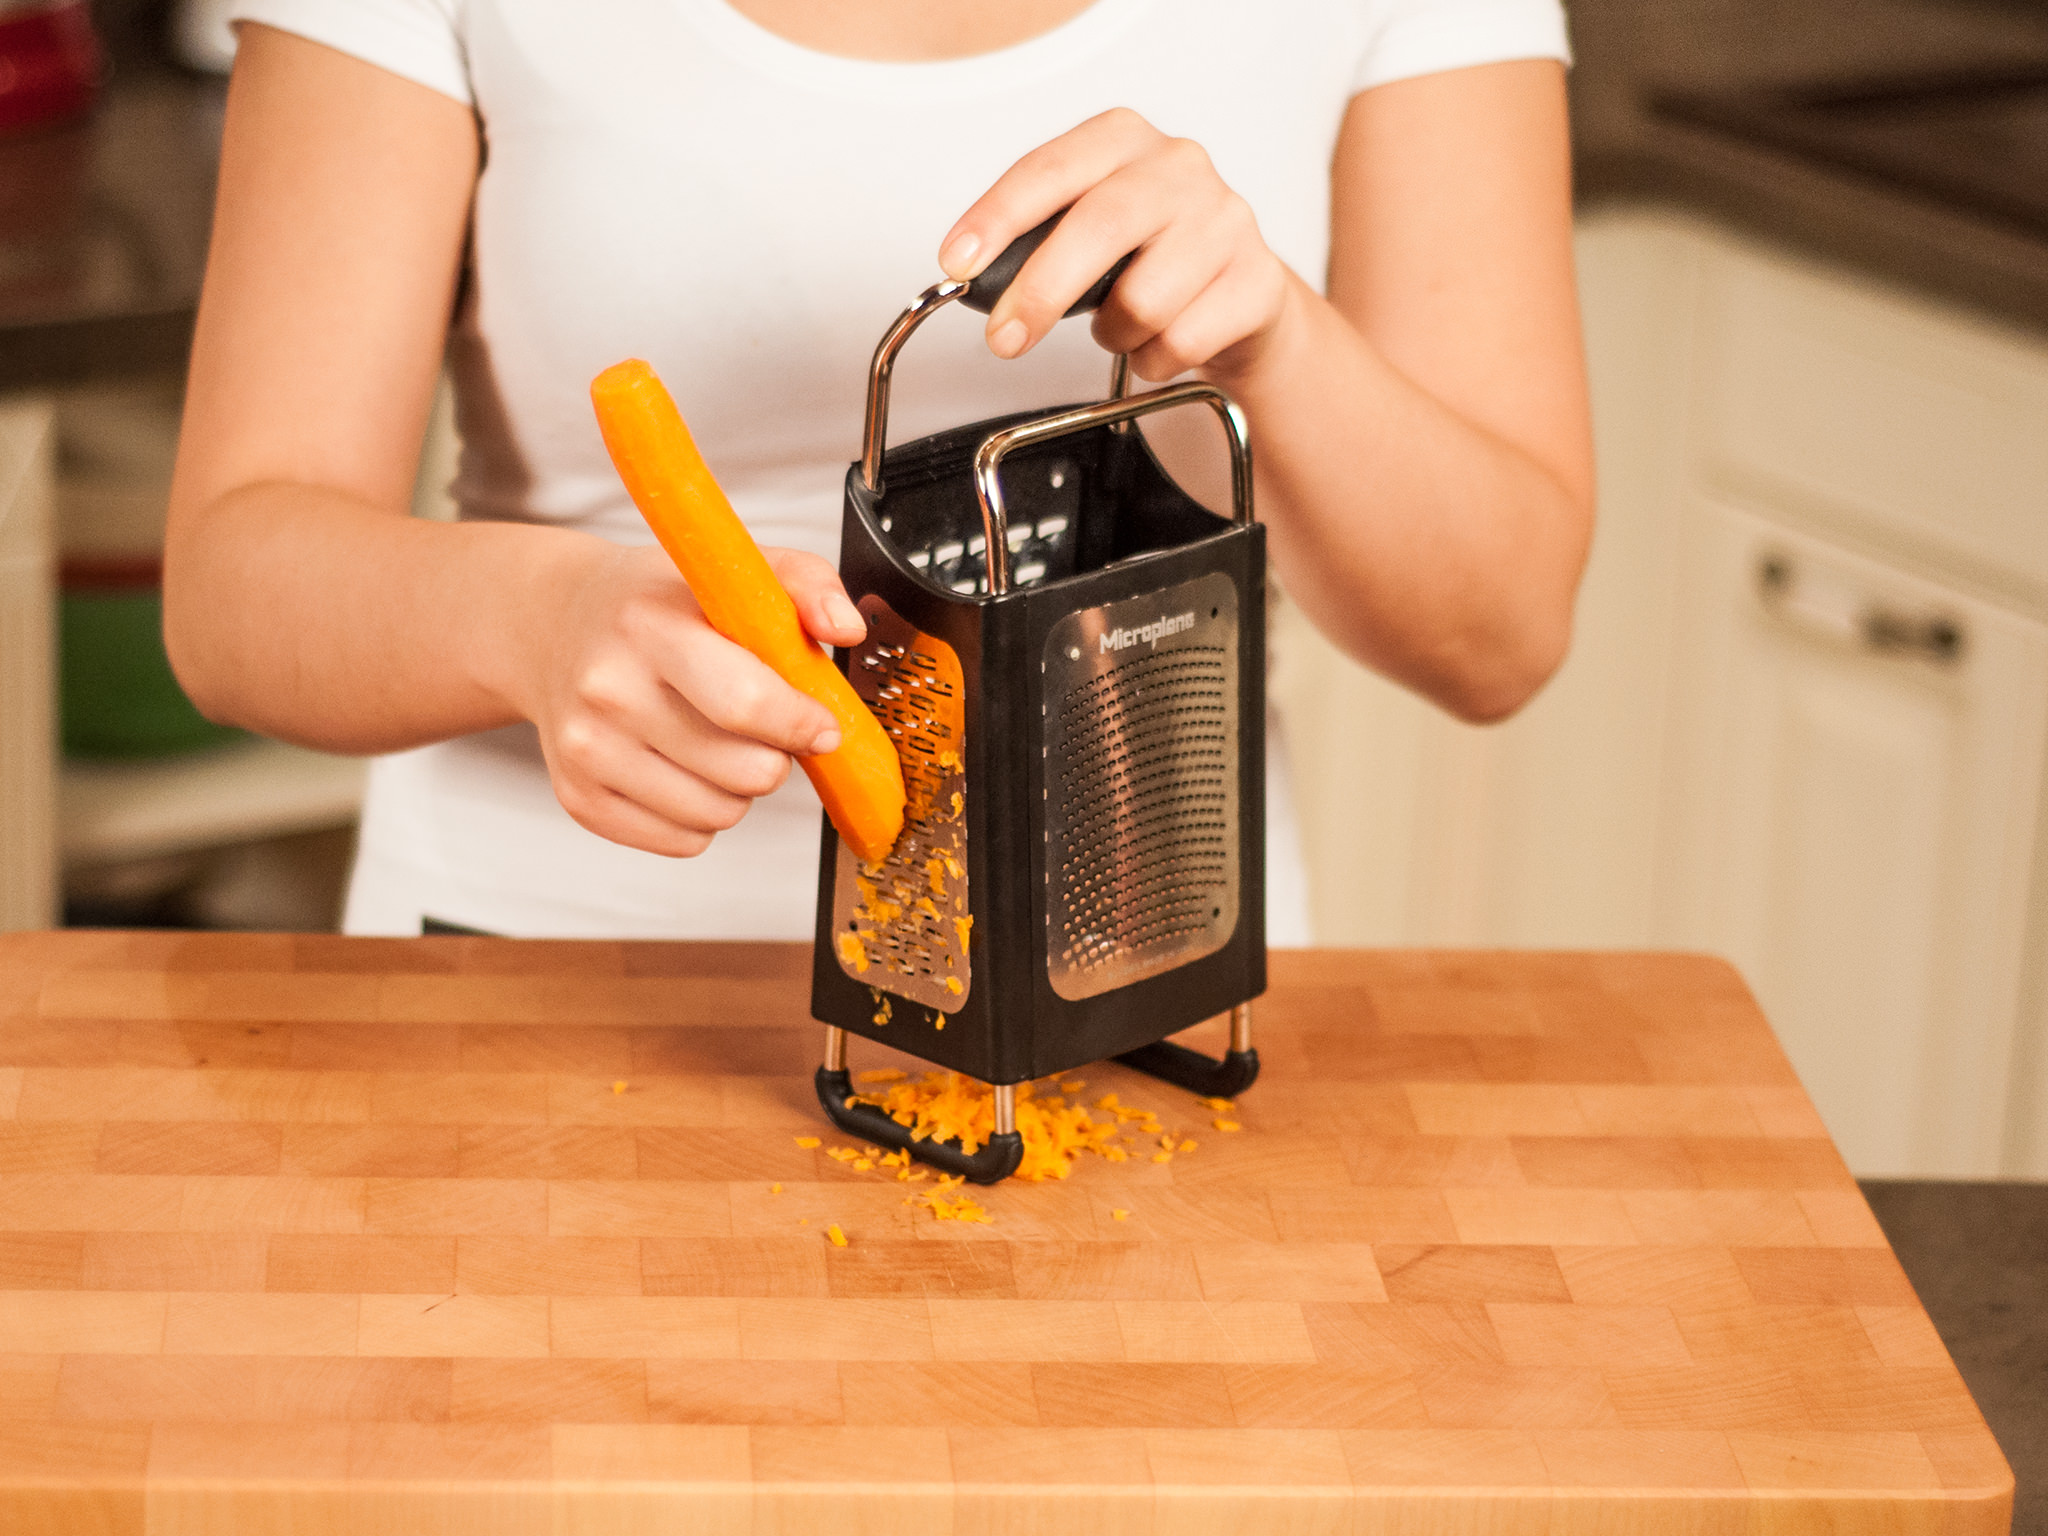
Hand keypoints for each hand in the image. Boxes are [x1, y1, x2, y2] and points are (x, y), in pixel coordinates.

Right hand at [527, 542, 864, 856]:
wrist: (555, 625)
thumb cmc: (657, 603)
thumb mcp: (731, 570)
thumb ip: (807, 584)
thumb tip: (846, 628)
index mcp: (650, 625)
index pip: (747, 703)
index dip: (804, 724)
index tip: (821, 724)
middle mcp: (609, 690)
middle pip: (747, 772)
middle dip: (776, 755)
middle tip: (760, 725)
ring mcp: (587, 750)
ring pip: (721, 814)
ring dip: (739, 787)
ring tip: (716, 740)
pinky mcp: (580, 798)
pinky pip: (685, 841)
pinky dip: (701, 814)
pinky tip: (683, 765)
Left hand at [938, 108, 1294, 384]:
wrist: (1243, 297)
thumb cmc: (1153, 259)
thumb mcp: (1090, 227)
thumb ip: (1038, 240)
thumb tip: (977, 279)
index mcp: (1124, 141)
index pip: (1049, 170)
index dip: (997, 218)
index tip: (959, 262)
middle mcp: (1179, 168)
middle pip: (1098, 228)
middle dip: (1040, 292)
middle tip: (1005, 337)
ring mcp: (1226, 222)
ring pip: (1142, 301)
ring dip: (1113, 334)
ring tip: (1121, 326)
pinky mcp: (1256, 282)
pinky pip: (1180, 342)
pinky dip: (1154, 360)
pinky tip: (1161, 342)